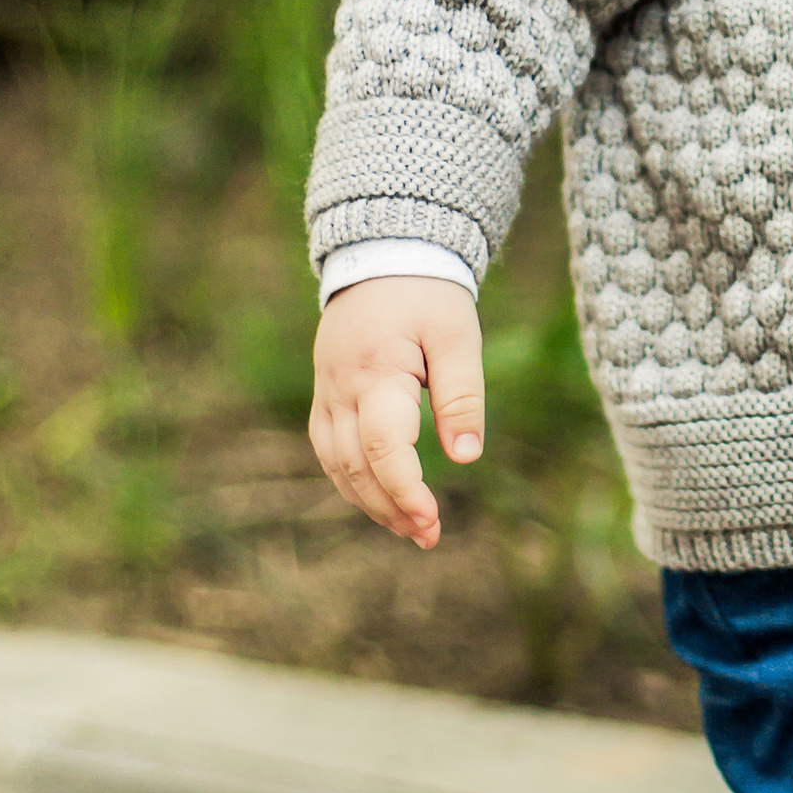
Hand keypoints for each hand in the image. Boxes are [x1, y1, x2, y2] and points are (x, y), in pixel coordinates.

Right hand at [310, 277, 484, 548]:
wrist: (383, 255)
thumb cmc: (428, 296)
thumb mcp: (458, 337)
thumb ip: (462, 396)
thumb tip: (466, 458)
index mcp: (376, 372)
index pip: (384, 447)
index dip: (406, 491)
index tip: (432, 521)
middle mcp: (340, 388)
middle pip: (355, 466)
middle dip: (391, 508)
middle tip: (429, 537)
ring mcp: (326, 392)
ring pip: (336, 465)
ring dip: (370, 502)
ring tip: (411, 529)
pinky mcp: (325, 395)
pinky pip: (329, 450)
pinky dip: (352, 481)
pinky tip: (382, 500)